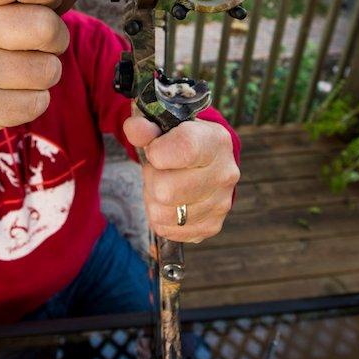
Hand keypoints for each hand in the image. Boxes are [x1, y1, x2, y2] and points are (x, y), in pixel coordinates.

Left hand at [123, 112, 238, 242]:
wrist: (205, 164)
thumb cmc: (179, 142)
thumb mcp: (164, 128)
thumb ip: (146, 128)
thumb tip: (134, 129)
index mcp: (216, 141)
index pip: (185, 150)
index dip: (158, 153)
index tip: (153, 151)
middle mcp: (224, 174)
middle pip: (167, 190)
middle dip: (153, 179)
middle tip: (159, 170)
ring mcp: (221, 203)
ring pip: (163, 213)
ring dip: (155, 201)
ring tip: (165, 184)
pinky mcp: (212, 226)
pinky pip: (167, 230)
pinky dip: (162, 218)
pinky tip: (171, 201)